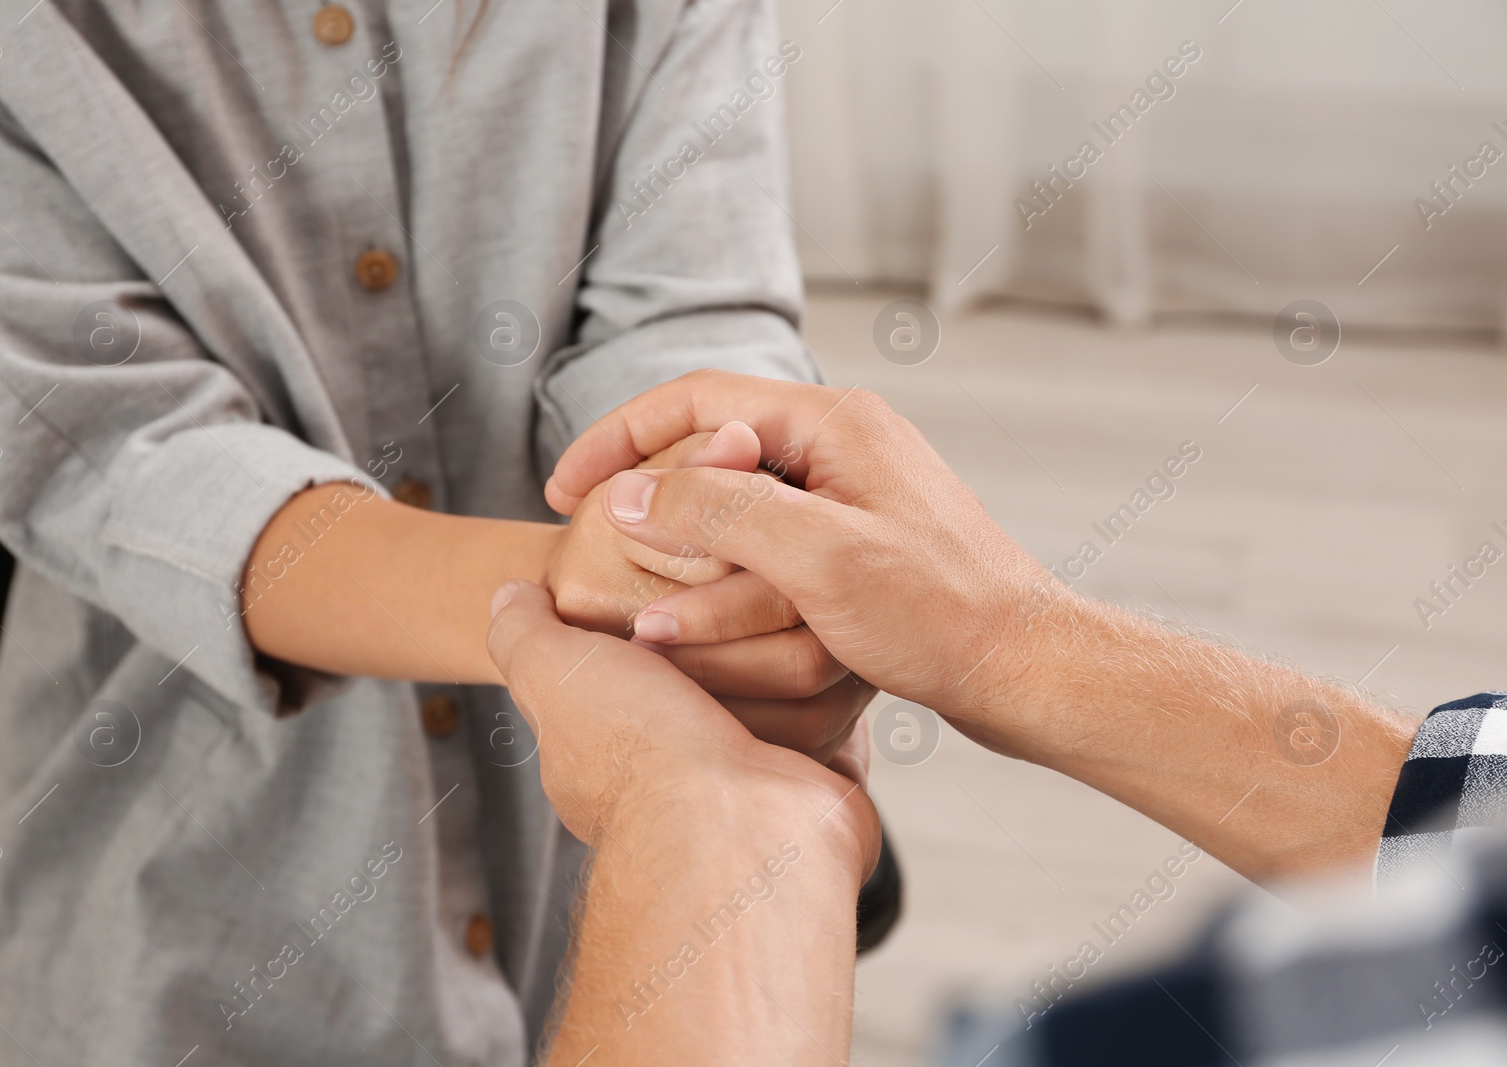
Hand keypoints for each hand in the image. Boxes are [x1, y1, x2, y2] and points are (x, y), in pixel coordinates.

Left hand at [486, 579, 877, 870]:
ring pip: (775, 691)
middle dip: (727, 639)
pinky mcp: (814, 785)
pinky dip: (832, 695)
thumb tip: (511, 594)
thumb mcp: (554, 669)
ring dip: (780, 661)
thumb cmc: (639, 748)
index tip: (668, 593)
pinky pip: (832, 722)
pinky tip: (831, 658)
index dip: (654, 623)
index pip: (635, 667)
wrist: (737, 829)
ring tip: (788, 626)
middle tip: (740, 598)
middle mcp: (678, 773)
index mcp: (614, 749)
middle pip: (713, 673)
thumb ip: (525, 634)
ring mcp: (749, 782)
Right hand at [545, 371, 1050, 746]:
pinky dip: (727, 578)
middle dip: (650, 502)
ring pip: (736, 508)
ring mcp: (850, 495)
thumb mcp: (818, 558)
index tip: (563, 491)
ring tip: (641, 603)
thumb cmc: (941, 612)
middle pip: (712, 451)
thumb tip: (630, 494)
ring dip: (686, 553)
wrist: (1027, 670)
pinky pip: (768, 547)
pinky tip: (698, 615)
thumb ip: (719, 512)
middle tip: (592, 545)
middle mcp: (841, 445)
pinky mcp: (856, 545)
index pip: (694, 399)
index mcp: (834, 422)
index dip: (617, 440)